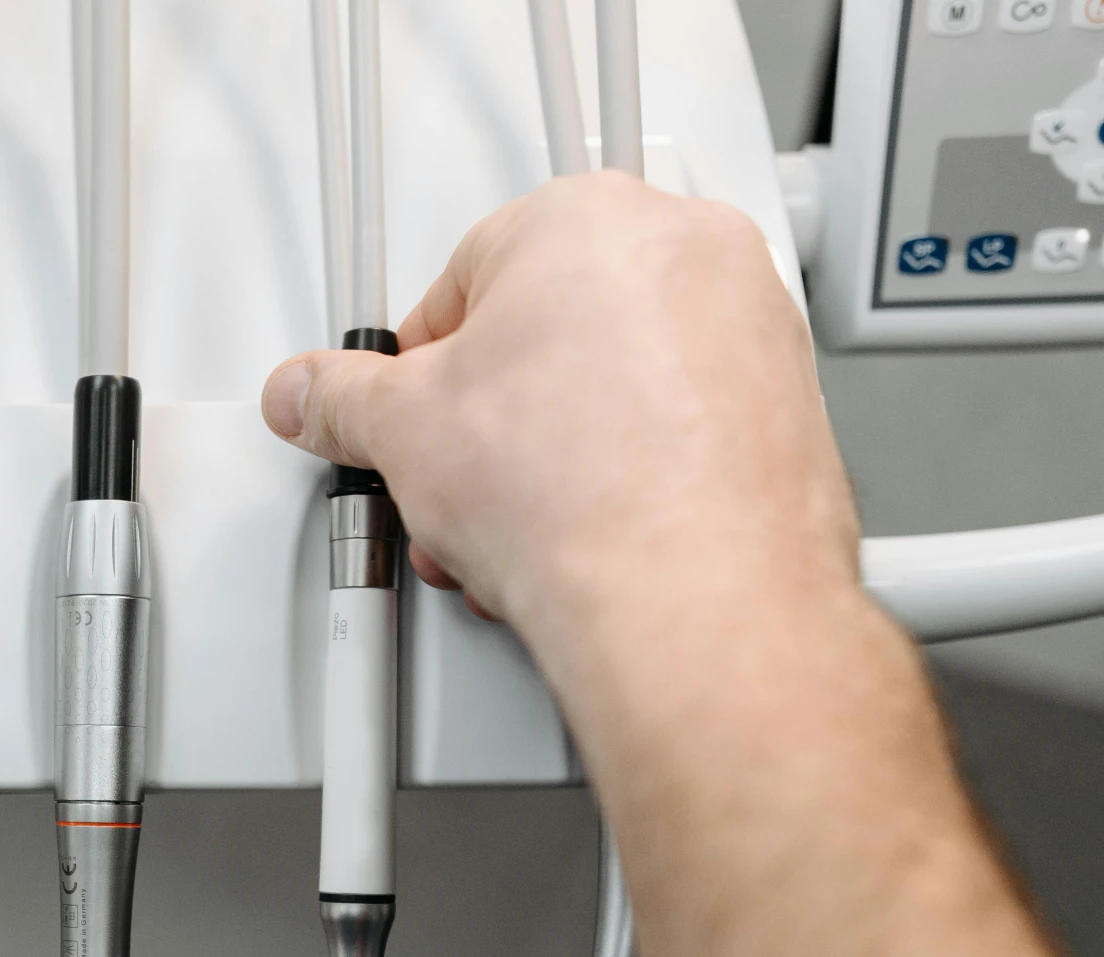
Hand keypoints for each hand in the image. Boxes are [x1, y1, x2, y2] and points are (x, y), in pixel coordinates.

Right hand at [261, 173, 859, 688]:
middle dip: (495, 418)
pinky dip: (636, 469)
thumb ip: (342, 399)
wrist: (694, 593)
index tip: (413, 419)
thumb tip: (311, 394)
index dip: (422, 369)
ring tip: (523, 523)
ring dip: (558, 452)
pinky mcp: (792, 401)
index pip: (464, 278)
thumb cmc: (581, 491)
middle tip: (467, 478)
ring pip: (619, 379)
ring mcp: (752, 321)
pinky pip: (685, 421)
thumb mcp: (403, 432)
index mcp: (583, 216)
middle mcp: (686, 248)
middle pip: (550, 328)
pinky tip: (593, 531)